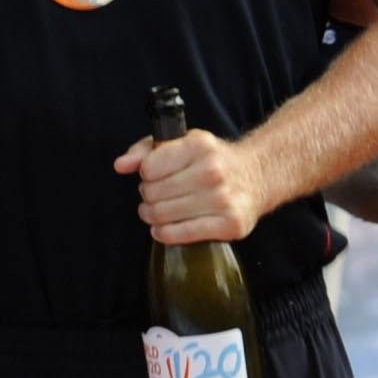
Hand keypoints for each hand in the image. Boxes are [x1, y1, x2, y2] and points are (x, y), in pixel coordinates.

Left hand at [114, 125, 269, 245]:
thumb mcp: (181, 143)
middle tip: (157, 195)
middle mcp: (212, 171)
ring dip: (153, 215)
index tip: (153, 175)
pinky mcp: (230, 224)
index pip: (148, 168)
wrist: (257, 175)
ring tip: (159, 210)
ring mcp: (223, 199)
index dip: (145, 174)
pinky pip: (181, 234)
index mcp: (199, 146)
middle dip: (148, 196)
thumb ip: (145, 150)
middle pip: (152, 193)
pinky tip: (164, 227)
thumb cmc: (212, 160)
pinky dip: (164, 233)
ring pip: (162, 215)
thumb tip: (121, 165)